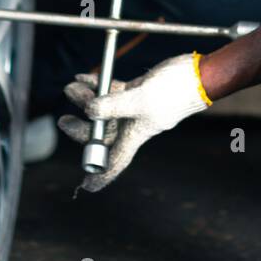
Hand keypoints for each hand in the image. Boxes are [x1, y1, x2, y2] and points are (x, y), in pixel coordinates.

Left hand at [58, 53, 210, 191]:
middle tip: (64, 120)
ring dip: (85, 99)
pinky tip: (82, 78)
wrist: (196, 73)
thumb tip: (89, 110)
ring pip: (102, 109)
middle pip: (101, 133)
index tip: (86, 187)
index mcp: (135, 135)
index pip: (115, 161)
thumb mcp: (140, 100)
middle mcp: (132, 125)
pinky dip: (95, 84)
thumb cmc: (175, 91)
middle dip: (81, 126)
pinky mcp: (136, 90)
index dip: (101, 176)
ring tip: (72, 88)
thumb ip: (113, 106)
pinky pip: (110, 91)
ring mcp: (133, 107)